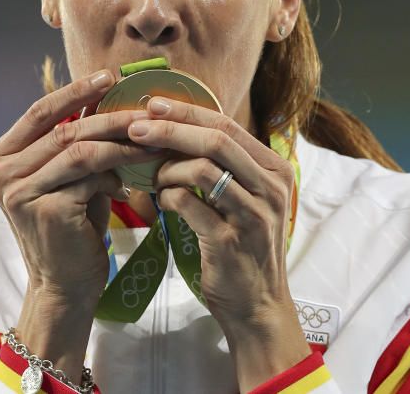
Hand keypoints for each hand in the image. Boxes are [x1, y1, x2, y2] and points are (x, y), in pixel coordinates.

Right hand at [0, 69, 159, 300]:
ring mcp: (19, 192)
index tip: (109, 75)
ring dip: (121, 142)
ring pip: (79, 149)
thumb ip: (75, 141)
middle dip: (110, 115)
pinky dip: (116, 174)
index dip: (75, 90)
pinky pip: (90, 176)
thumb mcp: (69, 177)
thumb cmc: (73, 226)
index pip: (39, 111)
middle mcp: (1, 172)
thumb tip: (108, 94)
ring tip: (152, 141)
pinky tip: (132, 182)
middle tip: (146, 108)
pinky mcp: (45, 210)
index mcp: (1, 157)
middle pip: (63, 128)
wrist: (66, 285)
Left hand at [126, 97, 309, 389]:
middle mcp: (271, 186)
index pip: (228, 125)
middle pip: (217, 139)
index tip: (152, 104)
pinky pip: (189, 204)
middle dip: (170, 129)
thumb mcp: (244, 200)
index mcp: (274, 169)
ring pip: (203, 168)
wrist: (257, 306)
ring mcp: (254, 214)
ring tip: (151, 177)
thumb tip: (176, 126)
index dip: (187, 111)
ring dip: (166, 168)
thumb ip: (223, 166)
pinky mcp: (232, 240)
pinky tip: (160, 202)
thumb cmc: (242, 248)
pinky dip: (167, 197)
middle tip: (135, 128)